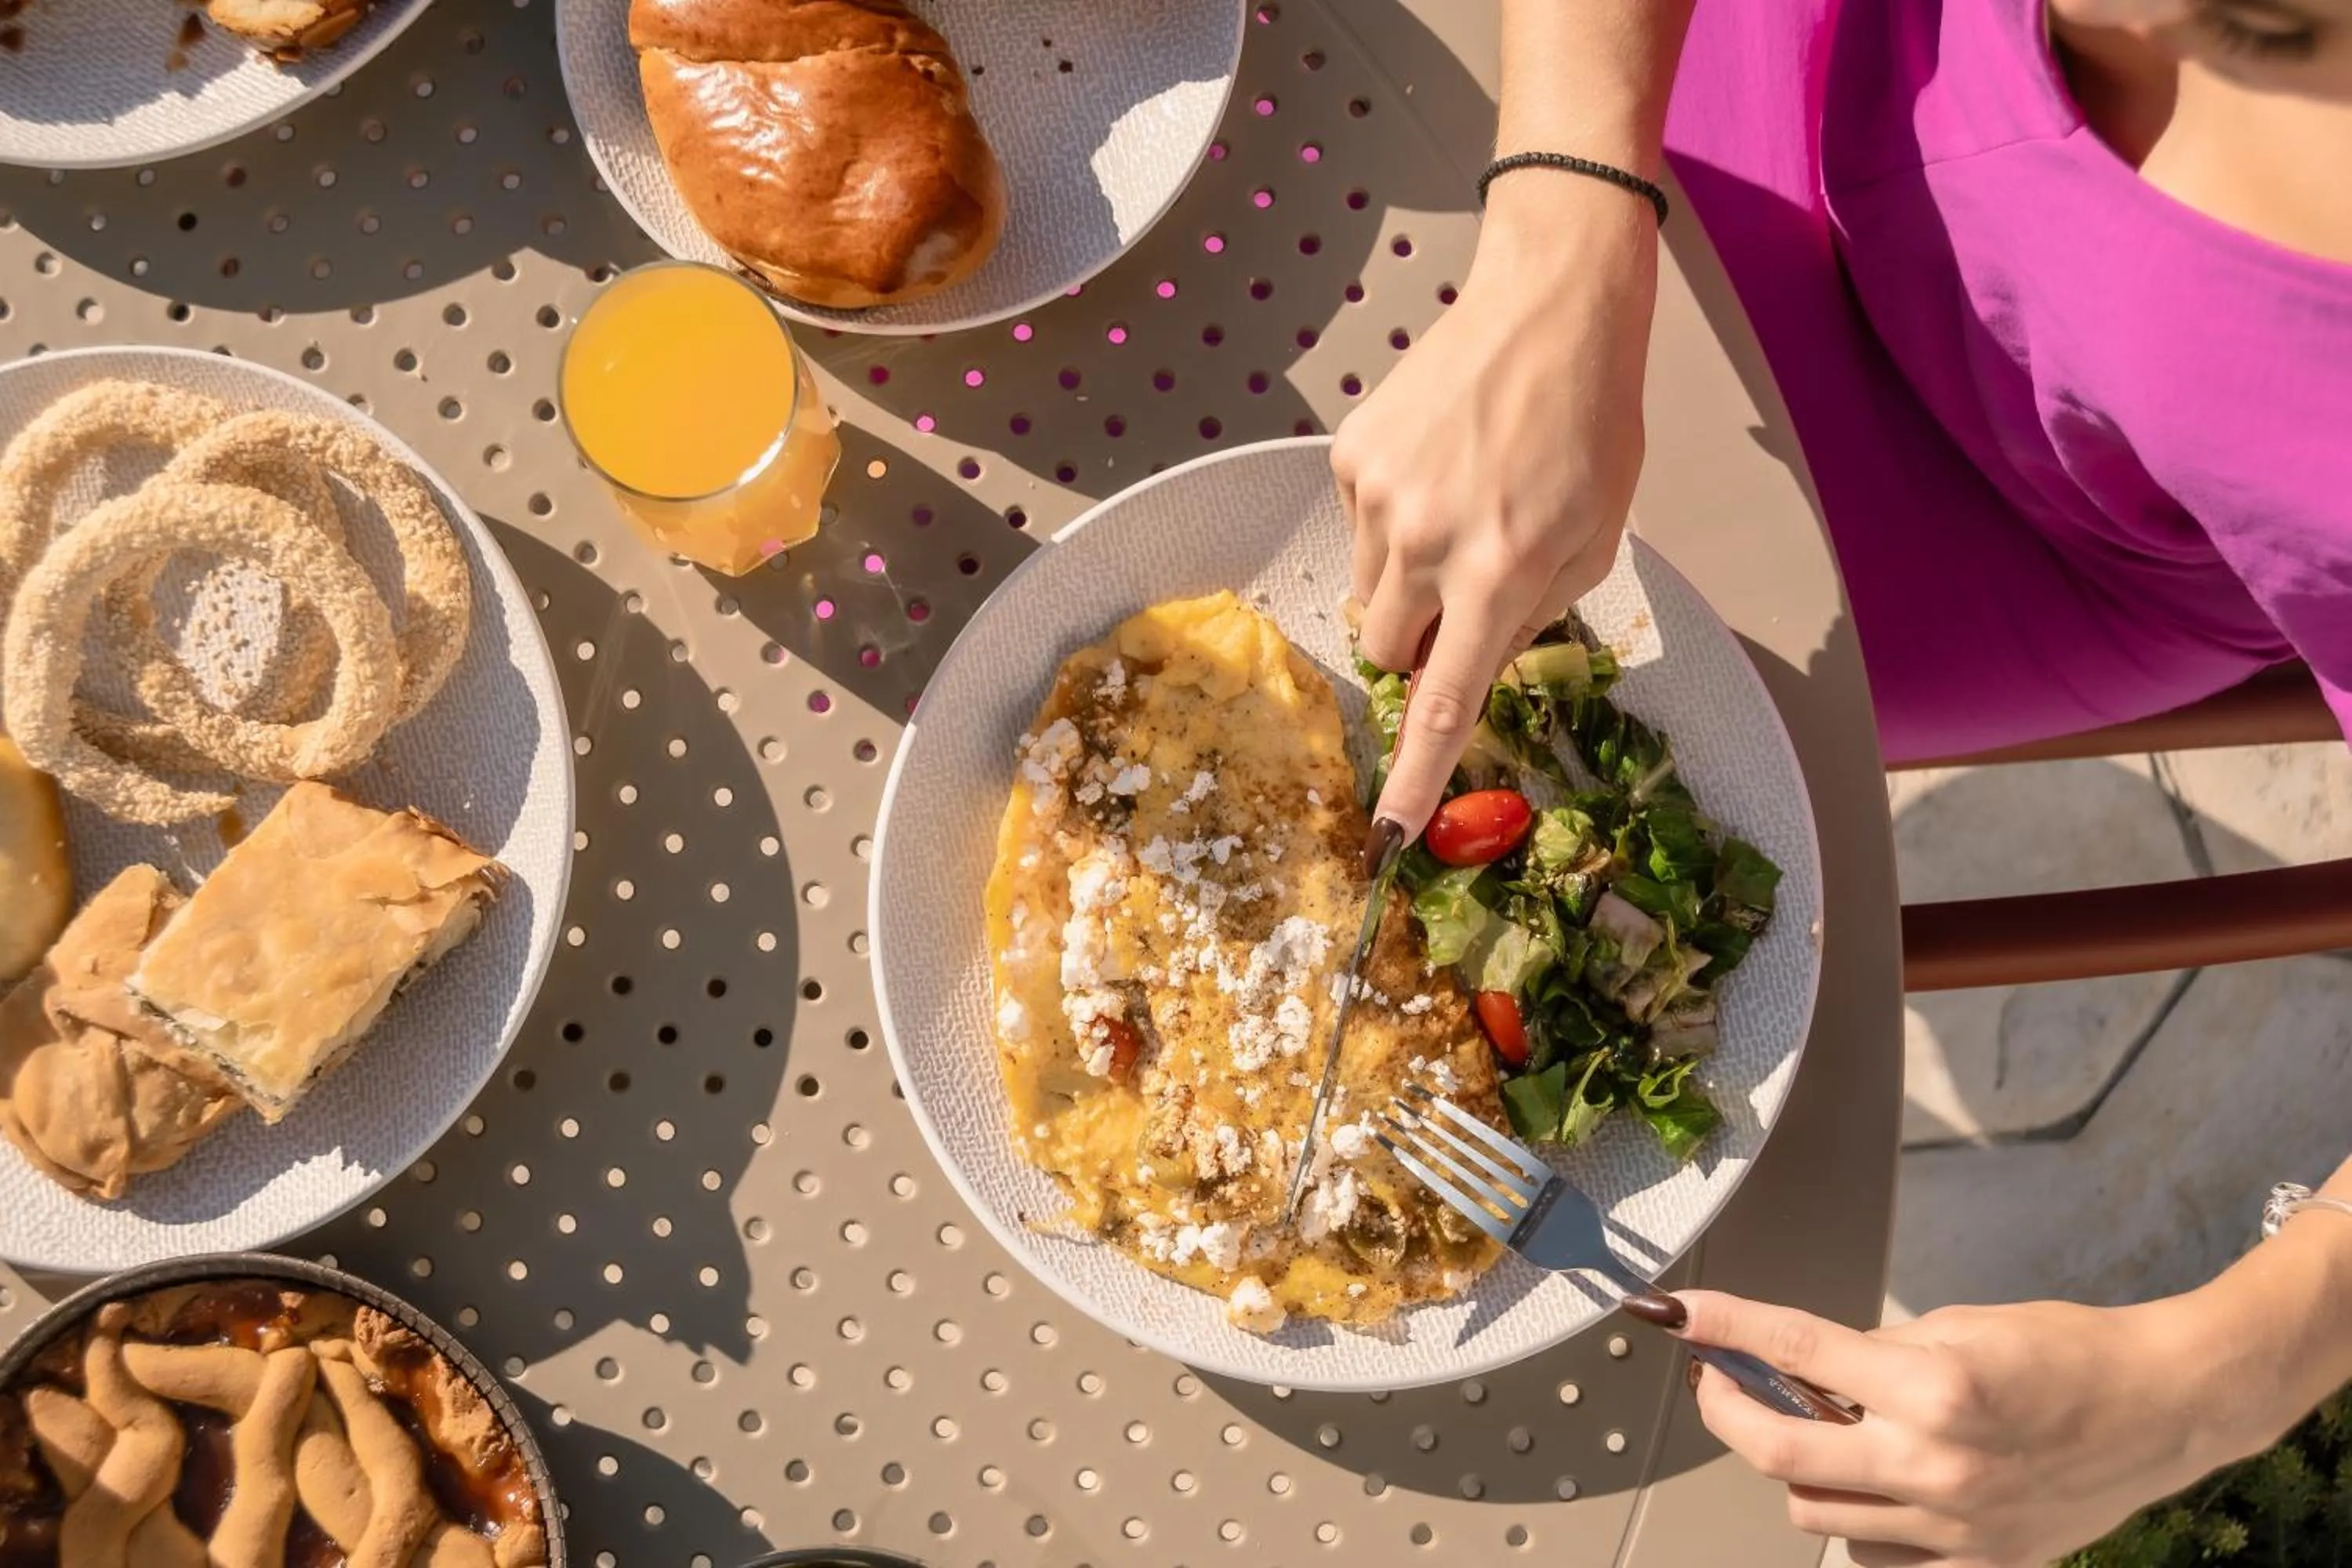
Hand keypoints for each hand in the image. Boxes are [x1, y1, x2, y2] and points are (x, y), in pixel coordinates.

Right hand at [1333, 178, 1657, 839]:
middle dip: (1420, 648)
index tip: (1387, 833)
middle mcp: (1427, 543)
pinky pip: (1357, 529)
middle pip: (1388, 652)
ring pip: (1368, 591)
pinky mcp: (1351, 456)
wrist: (1549, 309)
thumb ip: (1531, 615)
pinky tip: (1437, 471)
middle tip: (1460, 602)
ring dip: (1407, 581)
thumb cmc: (1590, 430)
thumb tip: (1473, 664)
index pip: (1445, 701)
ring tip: (1459, 511)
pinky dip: (1393, 521)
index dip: (1414, 777)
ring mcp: (1379, 497)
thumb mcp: (1592, 540)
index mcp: (1499, 573)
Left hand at [1674, 1290, 2235, 1567]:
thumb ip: (1873, 1354)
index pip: (1796, 1351)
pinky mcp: (1978, 1565)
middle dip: (1728, 1410)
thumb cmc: (2065, 1349)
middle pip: (1779, 1455)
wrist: (2161, 1408)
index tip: (1677, 1313)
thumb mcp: (1959, 1326)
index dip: (1725, 1326)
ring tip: (1816, 1431)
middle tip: (1718, 1379)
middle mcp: (1936, 1463)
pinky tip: (1875, 1484)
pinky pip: (1875, 1554)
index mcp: (1933, 1387)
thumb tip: (1797, 1365)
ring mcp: (1955, 1526)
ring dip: (1795, 1469)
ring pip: (1816, 1512)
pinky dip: (1856, 1518)